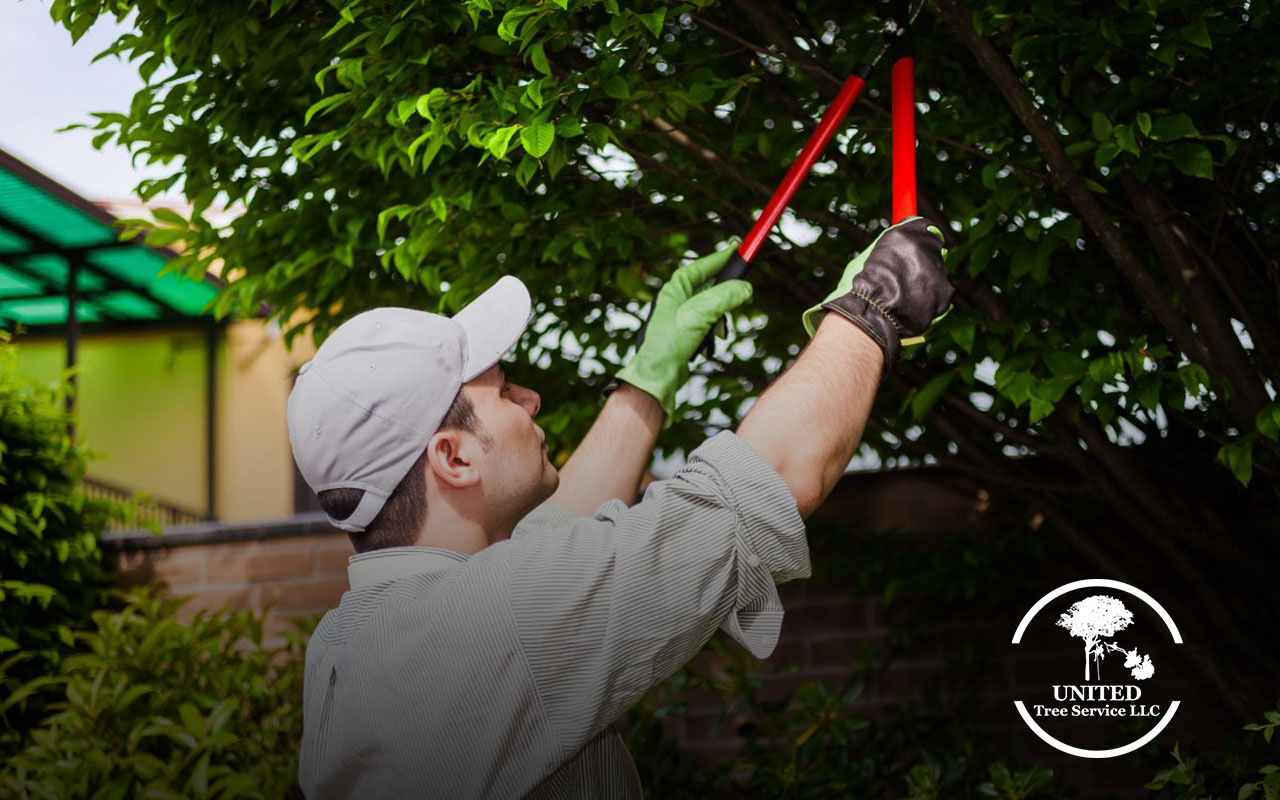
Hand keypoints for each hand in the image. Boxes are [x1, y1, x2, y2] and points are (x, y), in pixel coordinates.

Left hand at [616, 245, 752, 423]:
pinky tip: (709, 343)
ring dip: (721, 319)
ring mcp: (682, 315)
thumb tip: (746, 288)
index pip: (702, 266)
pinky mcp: (687, 332)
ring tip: (719, 331)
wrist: (659, 373)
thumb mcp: (700, 314)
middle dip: (726, 296)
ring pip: (713, 307)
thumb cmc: (671, 342)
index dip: (721, 257)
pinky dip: (714, 332)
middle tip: (742, 297)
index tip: (738, 248)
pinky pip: (709, 324)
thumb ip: (724, 297)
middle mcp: (678, 298)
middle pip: (711, 287)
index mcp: (676, 287)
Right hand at [801, 217, 953, 372]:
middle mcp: (924, 246)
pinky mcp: (945, 289)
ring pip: (938, 272)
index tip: (918, 247)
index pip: (924, 227)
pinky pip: (942, 293)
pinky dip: (932, 300)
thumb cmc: (866, 288)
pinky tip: (914, 305)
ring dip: (927, 282)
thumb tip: (909, 244)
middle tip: (909, 278)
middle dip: (924, 262)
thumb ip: (894, 246)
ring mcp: (937, 267)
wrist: (873, 312)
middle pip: (934, 250)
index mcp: (903, 234)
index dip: (921, 239)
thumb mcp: (873, 255)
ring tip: (906, 296)